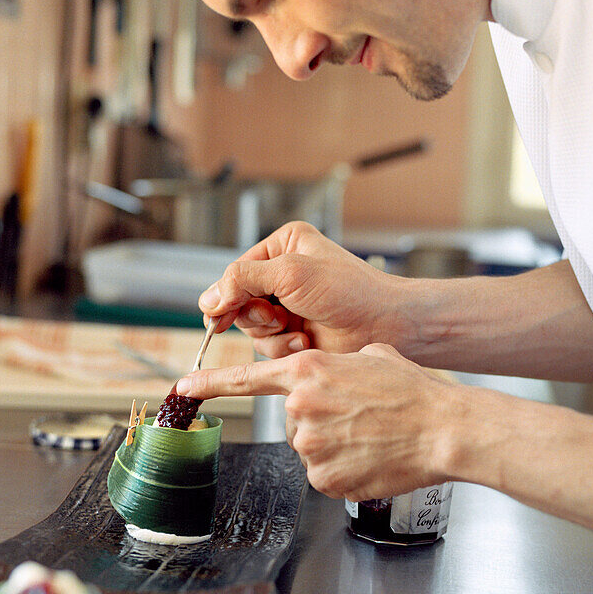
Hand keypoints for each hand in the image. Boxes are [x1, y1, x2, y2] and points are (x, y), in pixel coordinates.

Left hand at [177, 343, 457, 499]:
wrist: (442, 428)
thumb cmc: (413, 389)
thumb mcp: (370, 355)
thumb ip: (337, 365)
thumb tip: (335, 377)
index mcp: (307, 370)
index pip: (245, 379)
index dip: (210, 384)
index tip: (182, 388)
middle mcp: (300, 407)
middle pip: (292, 420)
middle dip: (317, 419)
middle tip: (357, 417)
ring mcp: (310, 446)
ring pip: (309, 448)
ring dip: (332, 445)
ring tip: (370, 437)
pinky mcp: (324, 478)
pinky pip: (324, 475)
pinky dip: (343, 470)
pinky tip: (370, 458)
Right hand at [200, 221, 400, 356]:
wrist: (385, 324)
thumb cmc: (349, 290)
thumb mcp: (290, 273)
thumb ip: (242, 280)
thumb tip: (207, 299)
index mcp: (284, 246)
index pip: (236, 271)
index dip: (225, 294)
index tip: (217, 315)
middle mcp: (283, 274)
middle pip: (239, 302)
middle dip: (255, 316)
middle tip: (274, 318)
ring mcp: (289, 305)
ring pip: (252, 329)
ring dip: (272, 335)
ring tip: (298, 330)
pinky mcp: (296, 333)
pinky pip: (269, 347)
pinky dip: (284, 347)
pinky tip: (306, 341)